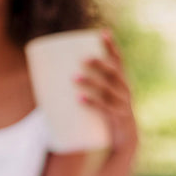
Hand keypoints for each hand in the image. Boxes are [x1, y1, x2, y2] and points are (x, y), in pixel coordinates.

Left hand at [77, 31, 138, 155]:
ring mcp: (124, 105)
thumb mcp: (102, 98)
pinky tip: (80, 99)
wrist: (126, 142)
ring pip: (108, 91)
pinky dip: (93, 104)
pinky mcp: (119, 120)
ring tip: (74, 77)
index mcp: (123, 82)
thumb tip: (48, 83)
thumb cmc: (107, 116)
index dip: (112, 47)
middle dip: (100, 64)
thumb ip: (84, 88)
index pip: (119, 61)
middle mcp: (126, 91)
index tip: (103, 33)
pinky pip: (106, 110)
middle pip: (114, 74)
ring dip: (92, 82)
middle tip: (82, 58)